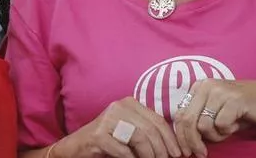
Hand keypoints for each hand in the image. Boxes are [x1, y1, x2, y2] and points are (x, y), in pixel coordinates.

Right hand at [64, 97, 182, 157]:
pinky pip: (125, 151)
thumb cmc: (108, 141)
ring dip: (149, 155)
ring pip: (140, 138)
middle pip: (151, 129)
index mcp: (129, 103)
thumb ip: (148, 132)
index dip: (171, 139)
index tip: (178, 154)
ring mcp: (107, 119)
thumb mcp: (130, 131)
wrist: (77, 147)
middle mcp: (119, 107)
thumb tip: (175, 146)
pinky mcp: (99, 135)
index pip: (158, 120)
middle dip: (162, 149)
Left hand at [173, 79, 255, 156]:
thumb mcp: (215, 111)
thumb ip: (198, 119)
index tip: (186, 151)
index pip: (179, 114)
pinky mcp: (233, 100)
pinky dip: (228, 131)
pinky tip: (236, 124)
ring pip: (203, 125)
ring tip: (227, 130)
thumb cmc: (241, 109)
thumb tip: (184, 139)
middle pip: (187, 120)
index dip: (181, 136)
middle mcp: (206, 86)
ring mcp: (219, 92)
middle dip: (192, 142)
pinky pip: (221, 125)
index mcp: (198, 87)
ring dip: (215, 135)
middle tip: (201, 153)